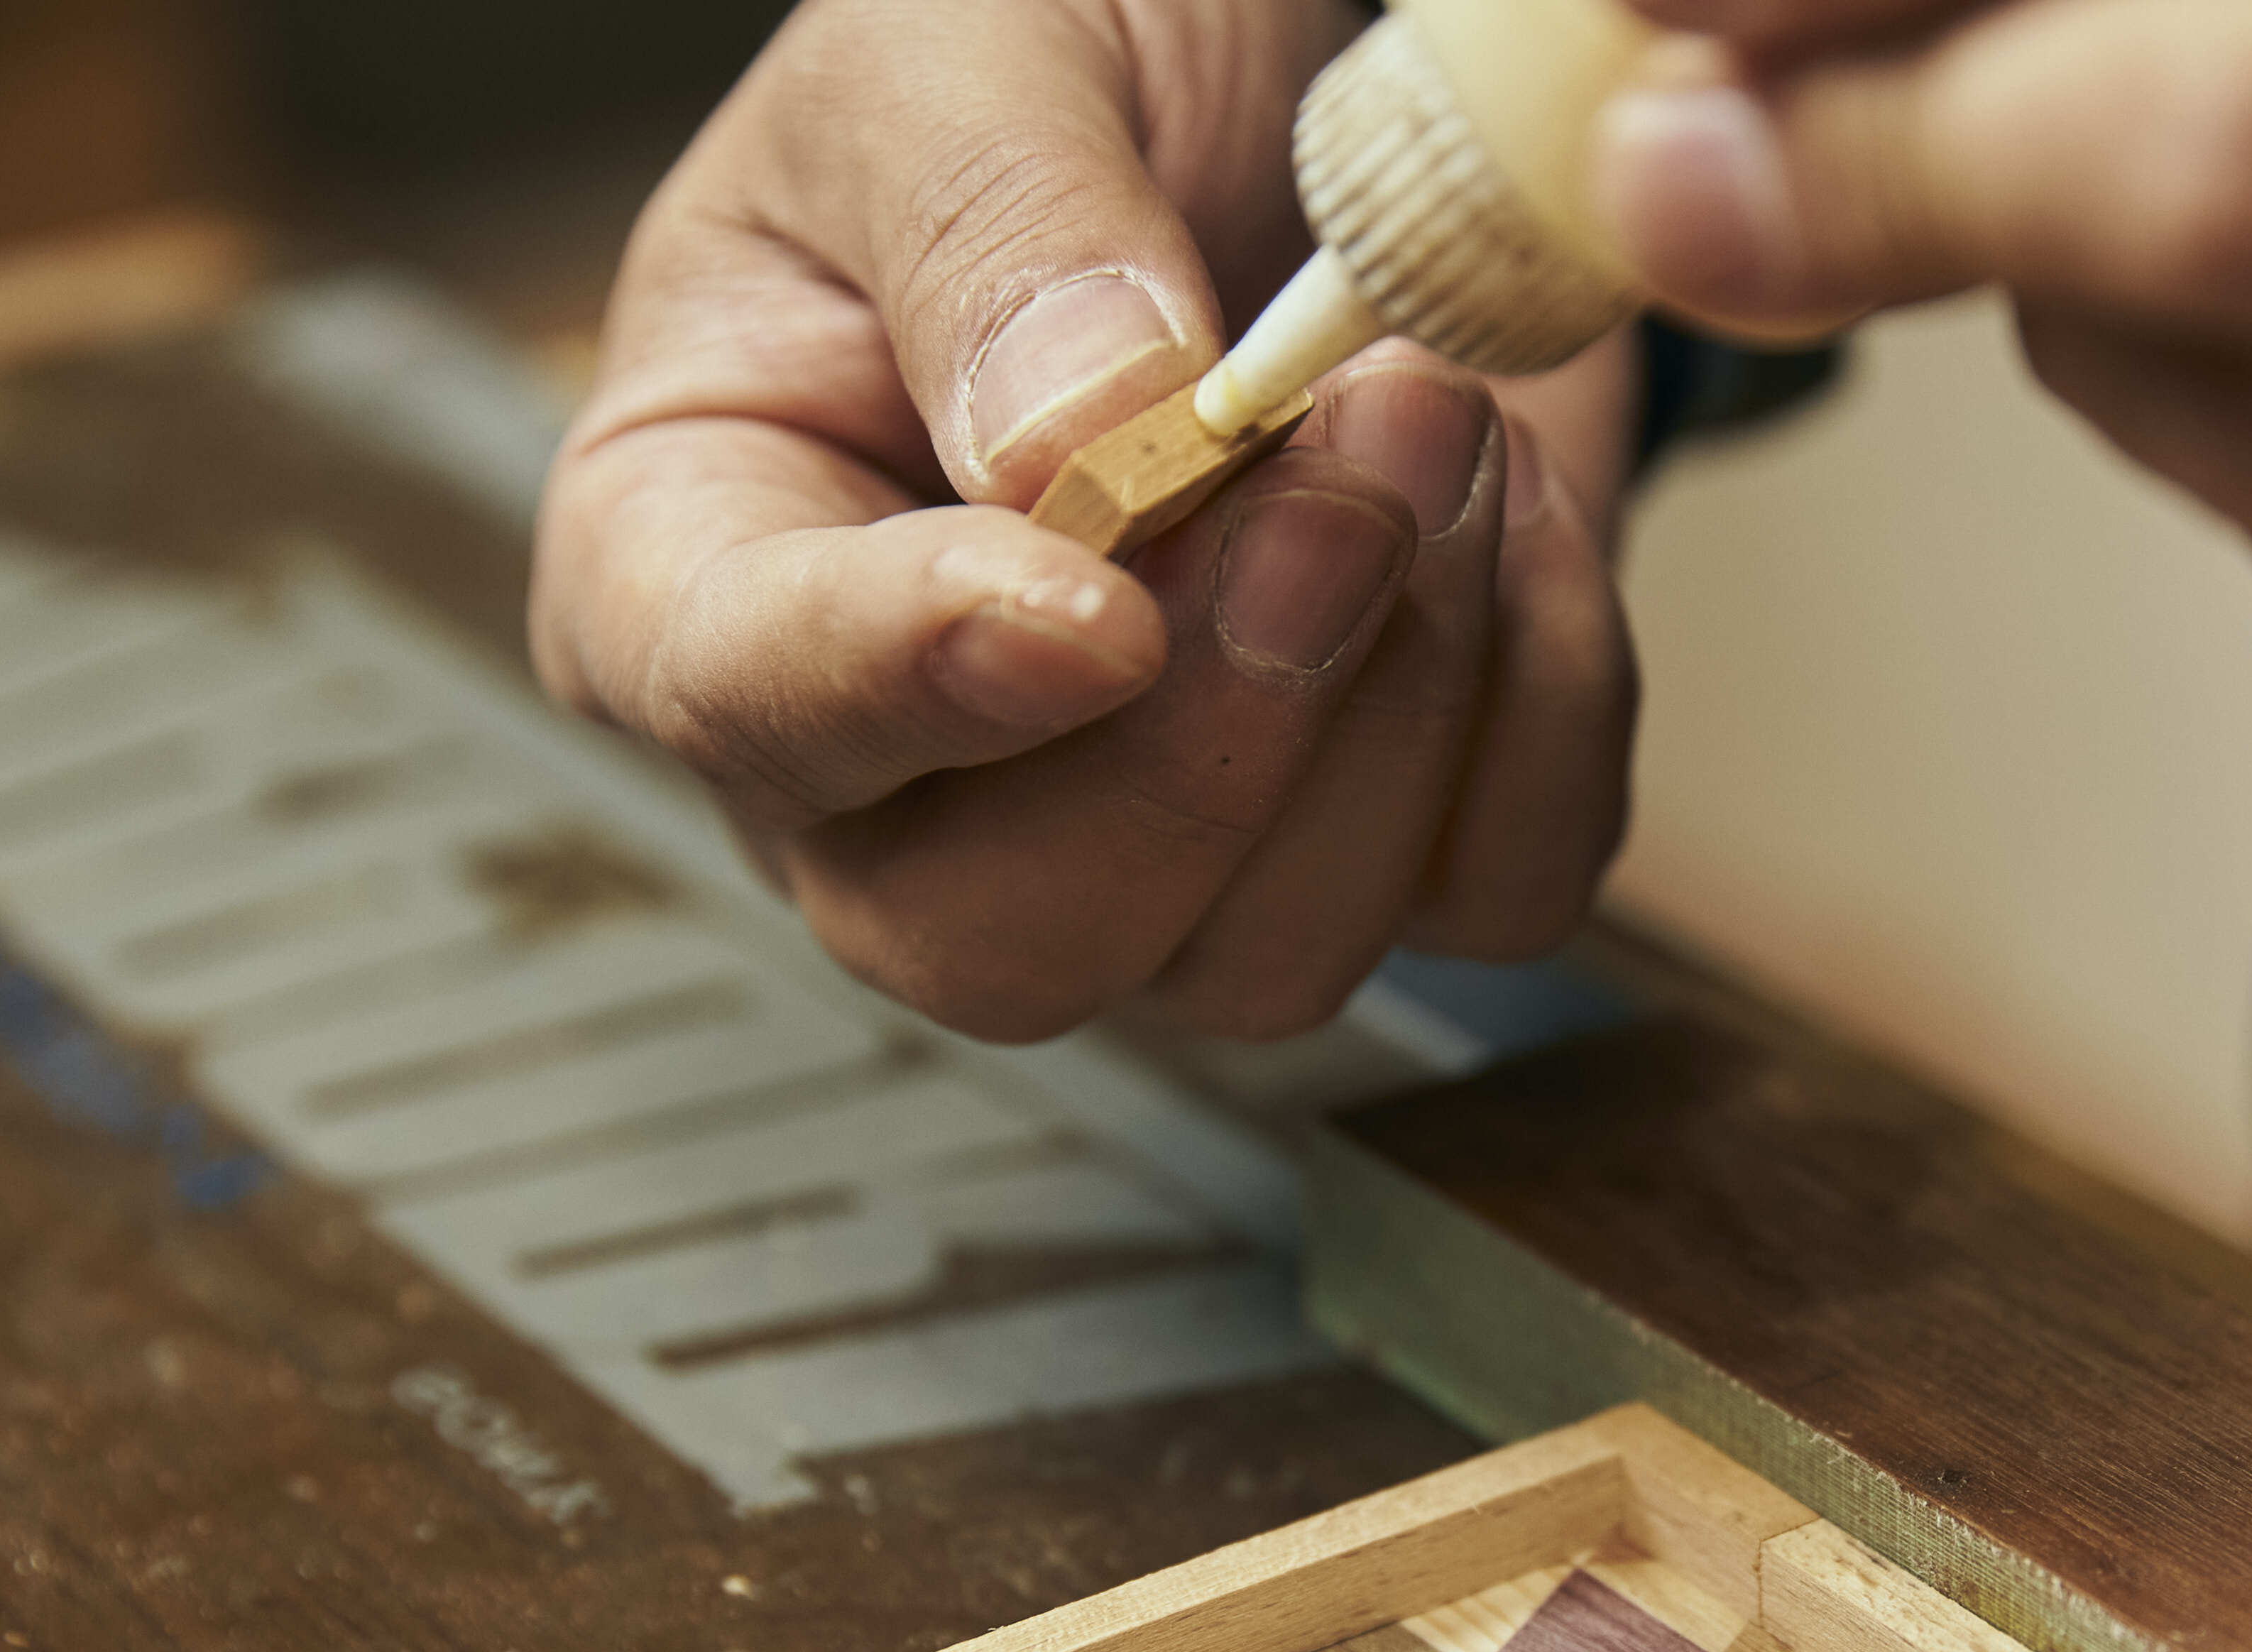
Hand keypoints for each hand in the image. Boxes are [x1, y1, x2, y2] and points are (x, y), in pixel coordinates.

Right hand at [531, 0, 1640, 1043]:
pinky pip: (1483, 894)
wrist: (1300, 96)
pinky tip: (1519, 520)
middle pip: (1007, 943)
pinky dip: (1547, 719)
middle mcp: (904, 772)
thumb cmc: (1064, 84)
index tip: (1092, 609)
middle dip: (1211, 745)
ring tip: (1433, 424)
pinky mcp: (1378, 844)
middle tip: (1342, 480)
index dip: (919, 686)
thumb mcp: (970, 49)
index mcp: (704, 564)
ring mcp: (1146, 850)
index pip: (752, 711)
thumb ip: (990, 226)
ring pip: (1259, 960)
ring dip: (1402, 700)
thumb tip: (1072, 440)